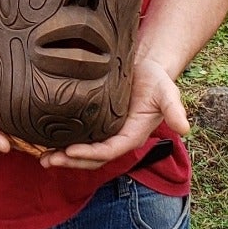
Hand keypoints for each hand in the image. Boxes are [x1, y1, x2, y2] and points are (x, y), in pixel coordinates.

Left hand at [39, 57, 190, 171]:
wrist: (146, 66)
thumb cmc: (156, 79)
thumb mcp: (167, 91)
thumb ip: (174, 109)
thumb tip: (185, 128)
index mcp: (132, 136)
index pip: (109, 151)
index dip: (90, 154)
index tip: (70, 152)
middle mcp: (117, 138)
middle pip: (92, 158)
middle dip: (70, 162)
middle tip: (48, 161)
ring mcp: (105, 133)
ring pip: (83, 153)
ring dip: (63, 158)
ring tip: (42, 159)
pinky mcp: (94, 124)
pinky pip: (79, 139)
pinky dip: (62, 144)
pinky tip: (44, 143)